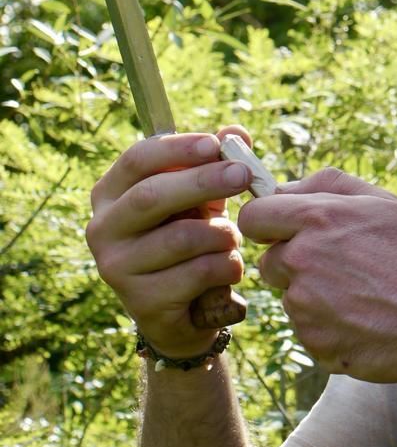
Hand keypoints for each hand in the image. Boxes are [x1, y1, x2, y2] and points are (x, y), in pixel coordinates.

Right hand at [86, 127, 255, 358]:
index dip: (178, 148)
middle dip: (203, 182)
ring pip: (182, 237)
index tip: (216, 144)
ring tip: (232, 240)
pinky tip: (229, 270)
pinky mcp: (141, 301)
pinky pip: (198, 272)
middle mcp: (102, 229)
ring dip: (222, 235)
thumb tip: (236, 132)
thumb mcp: (202, 200)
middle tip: (243, 176)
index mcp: (110, 194)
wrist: (184, 315)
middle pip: (152, 195)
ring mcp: (116, 267)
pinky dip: (226, 267)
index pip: (137, 159)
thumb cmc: (191, 244)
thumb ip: (215, 164)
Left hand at [238, 167, 396, 383]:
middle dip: (295, 263)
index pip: (254, 217)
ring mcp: (304, 305)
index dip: (268, 224)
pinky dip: (328, 326)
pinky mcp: (312, 340)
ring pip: (290, 296)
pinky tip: (364, 320)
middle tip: (342, 268)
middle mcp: (302, 260)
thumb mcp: (386, 204)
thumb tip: (284, 188)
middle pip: (270, 261)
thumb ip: (329, 185)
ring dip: (314, 295)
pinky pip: (307, 328)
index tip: (285, 231)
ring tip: (361, 296)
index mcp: (318, 219)